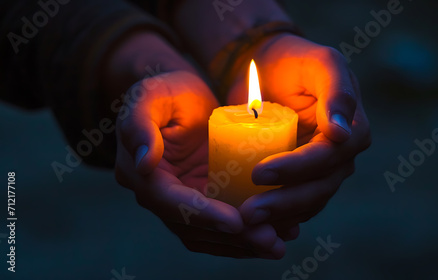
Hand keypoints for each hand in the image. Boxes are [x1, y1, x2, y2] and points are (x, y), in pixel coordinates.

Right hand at [115, 71, 286, 258]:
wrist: (183, 95)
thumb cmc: (166, 90)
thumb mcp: (148, 96)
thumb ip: (139, 124)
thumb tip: (145, 163)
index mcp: (141, 174)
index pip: (171, 202)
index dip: (203, 215)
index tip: (236, 222)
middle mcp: (160, 195)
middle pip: (194, 228)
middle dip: (232, 237)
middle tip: (270, 240)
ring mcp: (185, 200)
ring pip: (211, 234)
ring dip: (244, 243)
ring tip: (279, 243)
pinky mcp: (206, 198)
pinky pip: (224, 224)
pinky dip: (248, 233)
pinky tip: (279, 232)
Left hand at [226, 34, 370, 229]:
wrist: (270, 71)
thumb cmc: (295, 61)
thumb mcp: (321, 63)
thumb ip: (337, 91)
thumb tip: (342, 133)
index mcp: (353, 130)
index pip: (330, 157)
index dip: (298, 168)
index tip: (259, 173)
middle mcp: (341, 156)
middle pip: (320, 188)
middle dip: (285, 202)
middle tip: (249, 211)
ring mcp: (321, 171)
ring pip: (307, 203)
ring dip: (278, 216)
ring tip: (245, 221)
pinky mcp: (299, 180)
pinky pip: (293, 206)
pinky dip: (276, 217)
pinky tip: (252, 226)